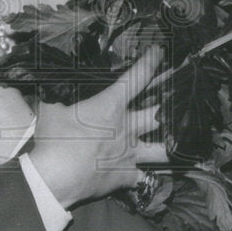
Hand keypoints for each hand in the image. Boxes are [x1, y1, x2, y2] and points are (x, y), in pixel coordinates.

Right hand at [27, 46, 168, 209]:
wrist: (54, 179)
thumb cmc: (53, 141)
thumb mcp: (51, 110)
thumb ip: (57, 99)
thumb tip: (52, 92)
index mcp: (110, 106)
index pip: (136, 78)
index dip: (150, 62)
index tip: (159, 51)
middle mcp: (127, 128)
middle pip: (160, 113)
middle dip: (172, 101)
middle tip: (181, 94)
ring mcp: (130, 154)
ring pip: (163, 149)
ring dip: (170, 144)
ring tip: (178, 141)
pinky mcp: (126, 177)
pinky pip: (143, 176)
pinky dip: (144, 174)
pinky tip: (145, 174)